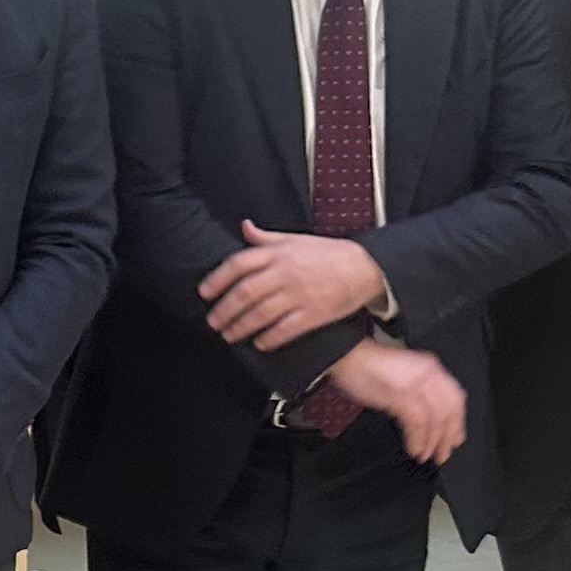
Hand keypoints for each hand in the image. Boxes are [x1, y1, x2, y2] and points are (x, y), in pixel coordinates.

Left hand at [201, 223, 387, 348]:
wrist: (366, 267)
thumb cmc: (328, 253)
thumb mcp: (296, 239)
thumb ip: (266, 238)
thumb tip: (244, 227)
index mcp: (278, 252)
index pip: (239, 264)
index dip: (217, 279)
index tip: (205, 293)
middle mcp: (285, 272)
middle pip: (245, 293)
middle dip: (224, 310)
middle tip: (213, 322)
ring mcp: (299, 294)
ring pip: (260, 314)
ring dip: (240, 327)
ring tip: (229, 335)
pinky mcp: (313, 314)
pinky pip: (284, 330)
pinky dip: (268, 339)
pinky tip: (259, 343)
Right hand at [323, 341, 466, 464]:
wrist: (348, 356)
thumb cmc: (368, 366)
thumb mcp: (403, 376)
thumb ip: (419, 391)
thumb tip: (427, 416)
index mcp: (431, 368)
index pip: (455, 398)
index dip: (457, 422)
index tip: (456, 438)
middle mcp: (429, 375)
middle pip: (449, 410)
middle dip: (448, 436)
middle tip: (444, 454)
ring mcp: (416, 384)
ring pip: (435, 418)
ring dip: (432, 441)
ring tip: (426, 456)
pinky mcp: (401, 395)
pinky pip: (417, 422)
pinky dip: (418, 439)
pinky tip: (414, 449)